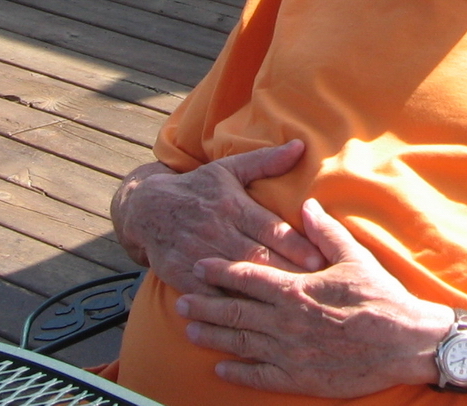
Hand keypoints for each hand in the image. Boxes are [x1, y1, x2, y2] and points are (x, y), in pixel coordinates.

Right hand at [111, 141, 323, 293]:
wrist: (147, 209)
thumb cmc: (198, 188)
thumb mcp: (229, 169)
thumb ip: (266, 161)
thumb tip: (300, 146)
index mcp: (232, 205)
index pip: (269, 228)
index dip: (294, 245)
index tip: (319, 260)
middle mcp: (217, 231)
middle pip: (258, 257)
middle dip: (287, 273)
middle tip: (317, 289)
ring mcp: (199, 255)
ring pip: (236, 278)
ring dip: (264, 293)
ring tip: (293, 307)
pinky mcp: (182, 276)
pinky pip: (210, 295)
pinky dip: (229, 307)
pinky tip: (252, 320)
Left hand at [177, 198, 452, 396]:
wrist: (404, 341)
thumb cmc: (380, 297)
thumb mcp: (354, 257)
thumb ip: (324, 232)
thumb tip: (306, 206)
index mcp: (296, 289)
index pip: (248, 277)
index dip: (220, 270)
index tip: (200, 265)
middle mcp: (285, 322)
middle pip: (234, 310)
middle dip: (205, 303)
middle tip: (180, 298)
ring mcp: (289, 352)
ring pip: (239, 342)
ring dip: (213, 335)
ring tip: (190, 329)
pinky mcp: (298, 377)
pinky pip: (258, 375)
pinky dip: (236, 372)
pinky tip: (220, 368)